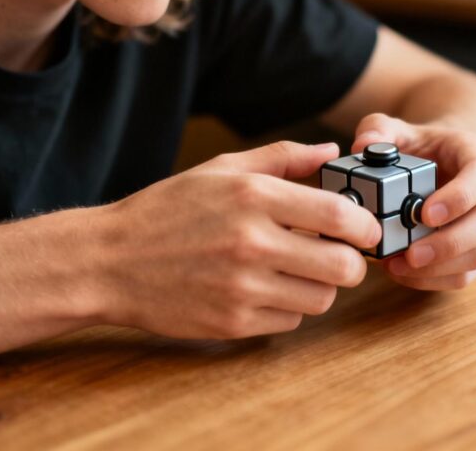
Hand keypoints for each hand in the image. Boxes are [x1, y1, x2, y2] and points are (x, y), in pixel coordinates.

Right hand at [92, 141, 381, 339]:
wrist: (109, 261)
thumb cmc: (167, 210)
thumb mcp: (221, 170)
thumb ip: (282, 157)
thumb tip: (330, 152)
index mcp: (254, 197)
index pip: (341, 216)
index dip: (366, 226)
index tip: (366, 230)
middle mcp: (253, 243)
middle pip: (344, 267)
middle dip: (349, 262)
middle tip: (336, 254)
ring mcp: (242, 288)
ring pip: (321, 299)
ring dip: (317, 286)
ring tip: (293, 270)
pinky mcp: (232, 324)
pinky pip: (289, 322)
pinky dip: (286, 308)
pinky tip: (263, 289)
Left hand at [350, 114, 475, 290]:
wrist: (440, 163)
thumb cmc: (419, 147)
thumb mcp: (396, 130)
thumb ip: (377, 129)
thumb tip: (362, 146)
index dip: (459, 198)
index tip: (425, 214)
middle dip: (449, 244)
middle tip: (410, 254)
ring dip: (440, 268)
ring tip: (397, 266)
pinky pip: (466, 274)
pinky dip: (434, 280)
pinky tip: (402, 273)